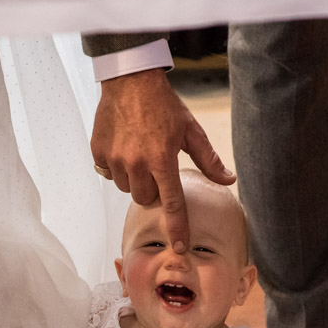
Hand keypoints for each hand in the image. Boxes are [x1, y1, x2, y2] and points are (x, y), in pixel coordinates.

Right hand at [91, 69, 233, 248]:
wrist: (130, 81)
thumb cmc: (164, 105)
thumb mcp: (191, 130)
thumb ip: (208, 159)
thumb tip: (228, 180)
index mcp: (162, 159)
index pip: (172, 203)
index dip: (177, 227)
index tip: (180, 246)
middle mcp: (137, 162)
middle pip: (145, 199)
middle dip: (153, 190)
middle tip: (157, 168)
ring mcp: (115, 159)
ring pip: (127, 188)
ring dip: (135, 179)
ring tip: (139, 154)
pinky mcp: (99, 153)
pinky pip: (110, 174)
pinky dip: (117, 167)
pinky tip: (124, 148)